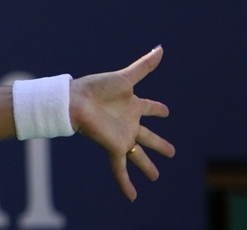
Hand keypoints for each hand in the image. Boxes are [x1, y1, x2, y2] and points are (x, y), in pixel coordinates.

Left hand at [70, 46, 175, 200]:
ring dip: (146, 166)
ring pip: (137, 155)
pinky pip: (120, 169)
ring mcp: (121, 136)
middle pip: (148, 136)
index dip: (158, 109)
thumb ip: (143, 66)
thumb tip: (161, 48)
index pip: (149, 107)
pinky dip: (125, 184)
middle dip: (159, 143)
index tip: (166, 111)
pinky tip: (132, 197)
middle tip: (171, 151)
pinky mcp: (113, 147)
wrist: (74, 101)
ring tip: (156, 176)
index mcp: (131, 105)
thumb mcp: (124, 78)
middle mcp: (128, 122)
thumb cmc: (96, 87)